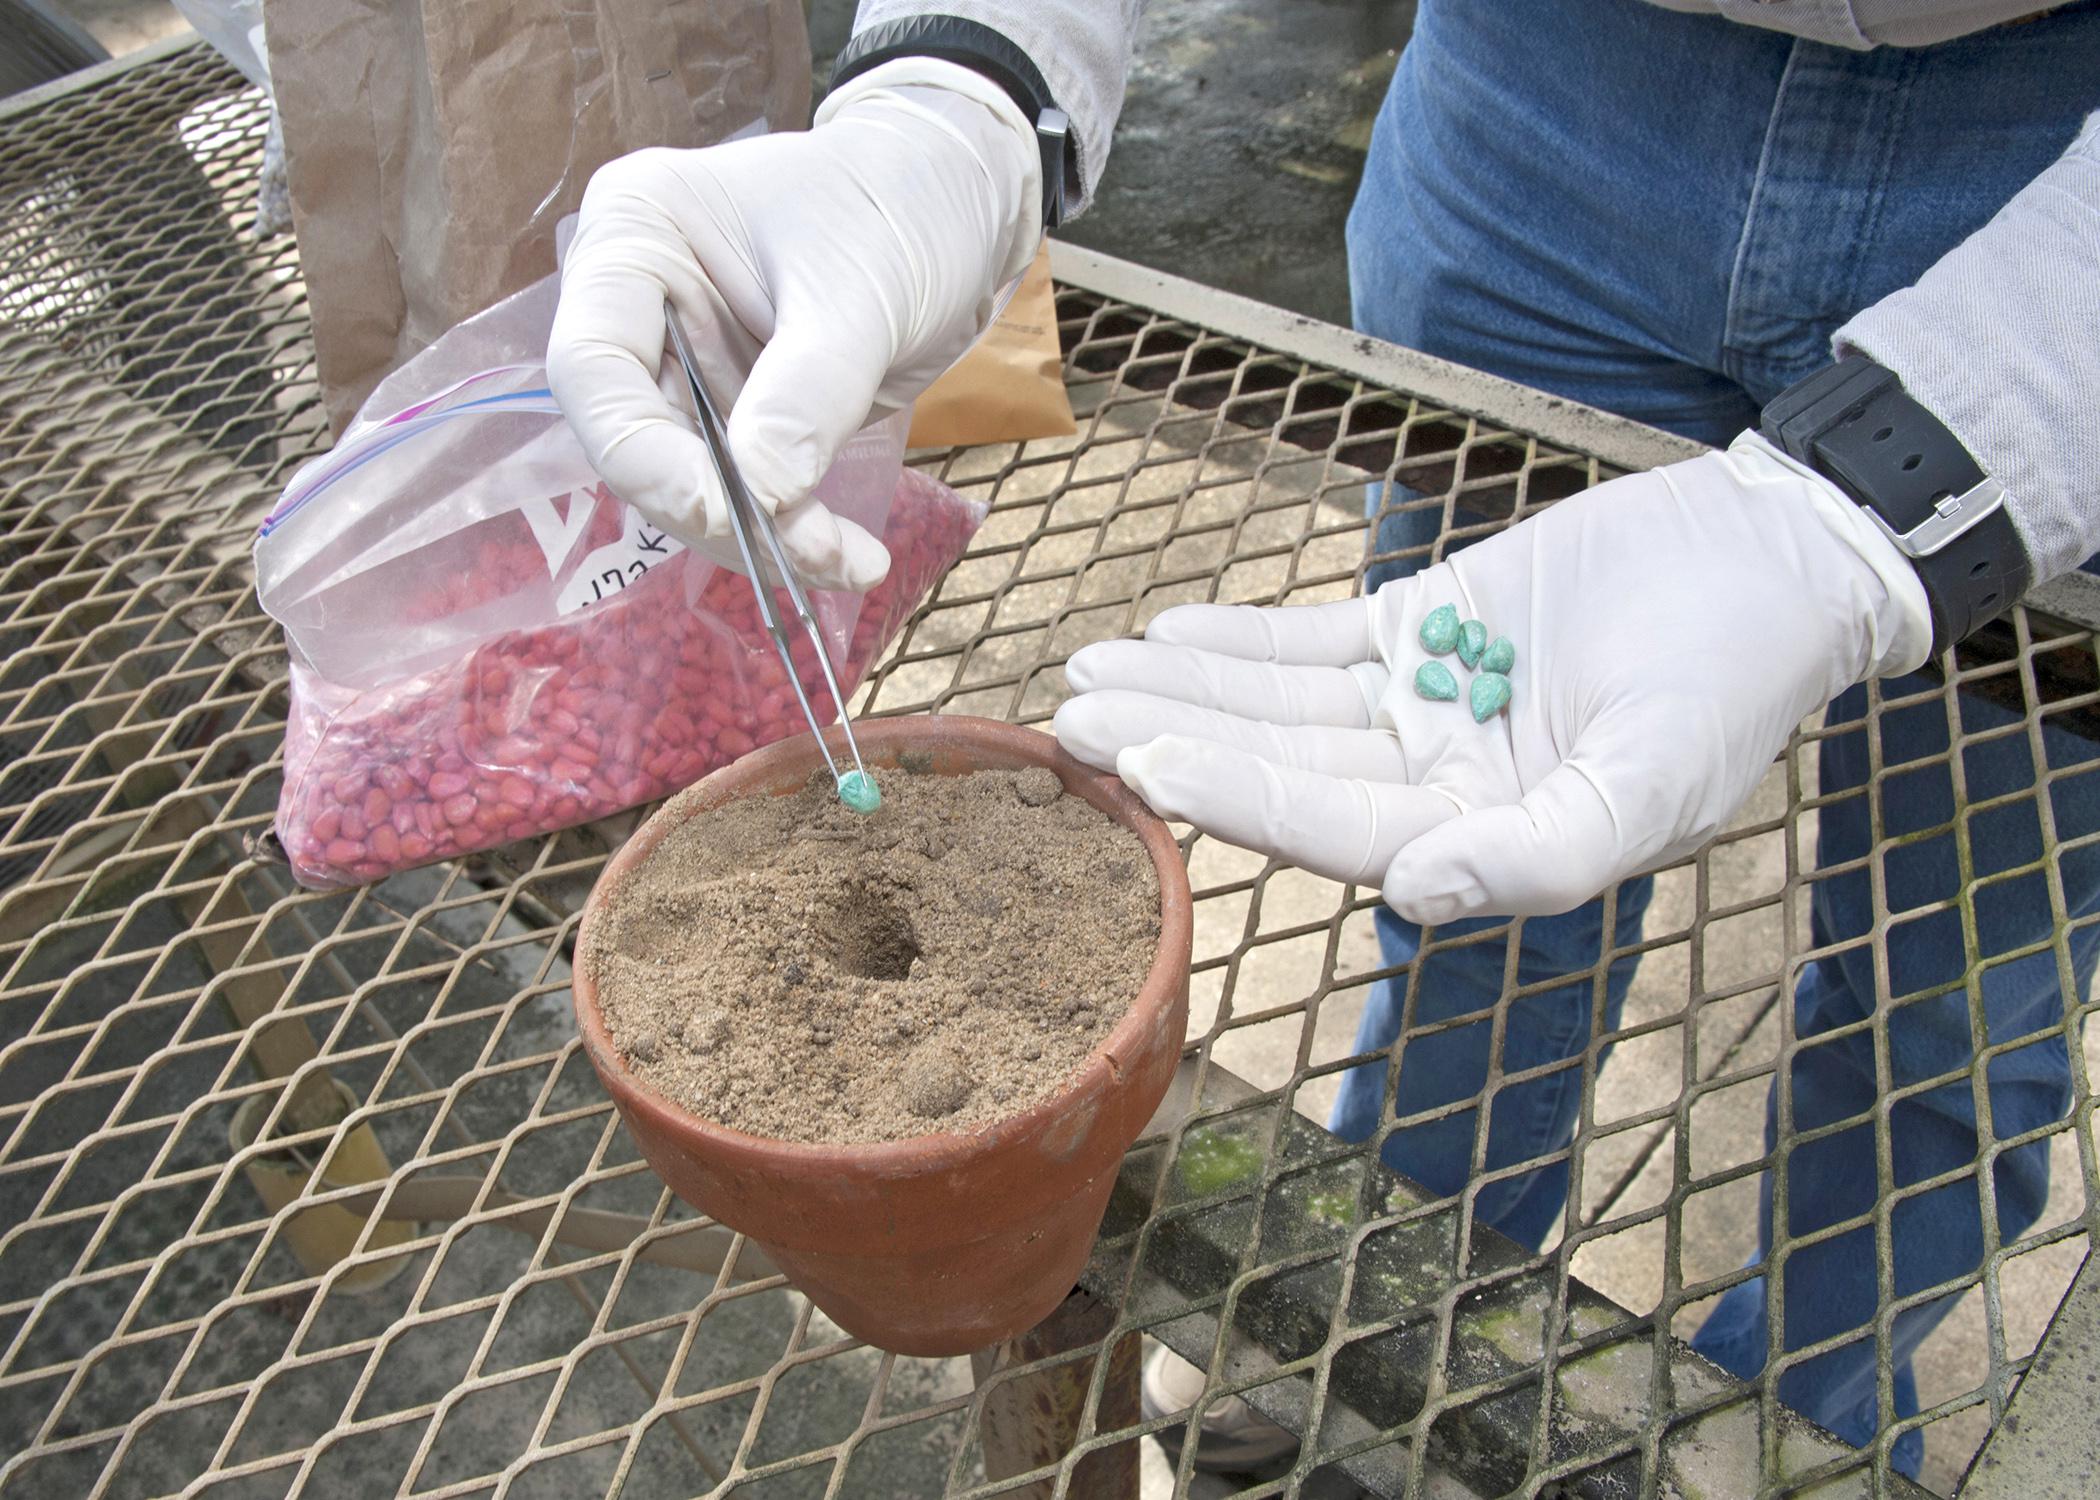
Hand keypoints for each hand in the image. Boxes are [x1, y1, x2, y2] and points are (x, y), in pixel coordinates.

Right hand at [547, 60, 1041, 591]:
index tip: (721, 511)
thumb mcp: (857, 296)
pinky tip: (853, 558)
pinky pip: (747, 489)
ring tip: (853, 563)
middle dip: (719, 512)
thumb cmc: (900, 209)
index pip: (594, 368)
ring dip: (767, 537)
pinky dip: (795, 530)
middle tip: (805, 556)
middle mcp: (641, 304)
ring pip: (693, 483)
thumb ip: (805, 396)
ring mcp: (688, 363)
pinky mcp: (740, 411)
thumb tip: (762, 497)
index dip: (643, 456)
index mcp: (636, 235)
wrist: (964, 206)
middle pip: (638, 441)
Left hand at [1054, 434, 1932, 923]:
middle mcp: (1435, 785)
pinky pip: (1313, 643)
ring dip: (1187, 691)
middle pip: (1284, 769)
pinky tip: (1166, 632)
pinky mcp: (1421, 629)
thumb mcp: (1657, 785)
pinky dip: (1242, 639)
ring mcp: (1421, 707)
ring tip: (1086, 675)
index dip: (1243, 802)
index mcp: (1483, 840)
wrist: (1772, 562)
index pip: (1338, 831)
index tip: (1149, 770)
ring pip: (1281, 707)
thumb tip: (1416, 897)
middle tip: (1073, 723)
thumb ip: (1544, 854)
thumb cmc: (1734, 687)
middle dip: (1179, 745)